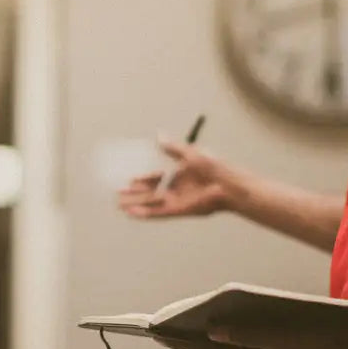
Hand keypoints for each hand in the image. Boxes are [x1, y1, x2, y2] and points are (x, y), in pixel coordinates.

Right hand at [117, 139, 234, 218]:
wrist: (228, 184)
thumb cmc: (214, 167)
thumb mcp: (191, 153)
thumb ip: (173, 148)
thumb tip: (158, 135)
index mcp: (179, 175)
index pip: (155, 176)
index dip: (143, 177)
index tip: (130, 177)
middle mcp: (176, 189)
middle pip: (150, 191)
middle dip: (134, 192)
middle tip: (118, 190)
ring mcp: (177, 200)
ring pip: (151, 203)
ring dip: (136, 203)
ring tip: (119, 203)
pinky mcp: (179, 210)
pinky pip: (158, 212)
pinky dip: (145, 213)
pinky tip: (131, 212)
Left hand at [155, 326, 347, 348]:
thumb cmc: (321, 348)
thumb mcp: (284, 340)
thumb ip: (248, 334)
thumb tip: (211, 330)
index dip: (181, 341)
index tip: (155, 332)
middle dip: (186, 339)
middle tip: (159, 327)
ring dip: (204, 338)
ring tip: (181, 324)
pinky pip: (242, 347)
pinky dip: (226, 337)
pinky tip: (219, 325)